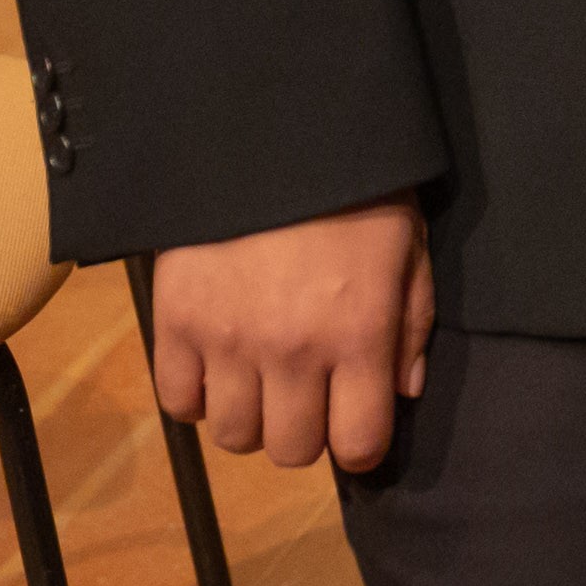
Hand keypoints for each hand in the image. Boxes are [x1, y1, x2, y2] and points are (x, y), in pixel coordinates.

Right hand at [147, 196, 434, 472]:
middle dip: (305, 433)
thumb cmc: (356, 190)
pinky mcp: (175, 323)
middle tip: (307, 396)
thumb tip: (402, 393)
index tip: (355, 423)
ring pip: (233, 437)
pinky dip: (196, 396)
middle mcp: (293, 351)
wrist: (273, 133)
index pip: (359, 444)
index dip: (361, 444)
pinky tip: (215, 367)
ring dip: (251, 418)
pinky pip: (177, 402)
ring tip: (259, 380)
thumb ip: (410, 324)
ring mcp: (229, 341)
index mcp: (360, 335)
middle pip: (292, 452)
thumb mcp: (408, 247)